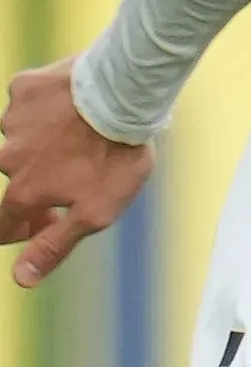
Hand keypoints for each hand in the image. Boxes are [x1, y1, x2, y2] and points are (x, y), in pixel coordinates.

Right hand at [0, 57, 154, 287]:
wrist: (123, 94)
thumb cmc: (114, 156)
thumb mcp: (95, 213)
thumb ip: (54, 246)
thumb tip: (21, 278)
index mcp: (22, 191)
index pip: (5, 222)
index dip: (26, 229)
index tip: (49, 222)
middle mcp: (6, 157)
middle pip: (17, 178)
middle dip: (41, 182)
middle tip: (80, 171)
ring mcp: (13, 121)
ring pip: (23, 138)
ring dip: (46, 142)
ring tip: (82, 136)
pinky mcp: (24, 88)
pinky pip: (29, 103)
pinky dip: (47, 108)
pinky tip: (74, 106)